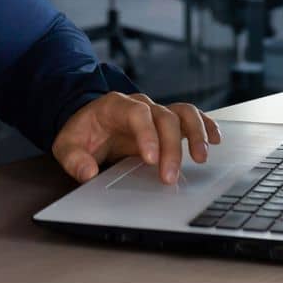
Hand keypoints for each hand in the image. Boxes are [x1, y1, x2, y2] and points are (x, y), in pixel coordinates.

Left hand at [52, 92, 221, 184]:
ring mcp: (156, 112)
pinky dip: (205, 126)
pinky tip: (215, 139)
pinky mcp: (167, 122)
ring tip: (202, 157)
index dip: (147, 134)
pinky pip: (191, 117)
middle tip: (170, 177)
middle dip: (171, 147)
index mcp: (116, 106)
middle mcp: (141, 105)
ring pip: (183, 113)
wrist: (89, 122)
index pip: (137, 113)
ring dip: (195, 134)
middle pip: (164, 117)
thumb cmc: (82, 134)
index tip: (151, 159)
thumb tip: (87, 173)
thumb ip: (74, 159)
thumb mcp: (66, 145)